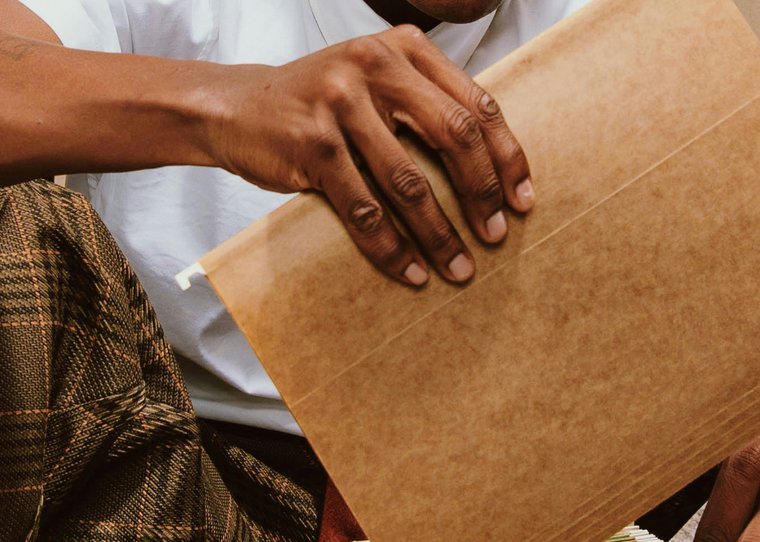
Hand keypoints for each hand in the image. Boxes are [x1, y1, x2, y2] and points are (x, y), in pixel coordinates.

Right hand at [205, 27, 533, 286]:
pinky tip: (411, 272)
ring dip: (439, 234)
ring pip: (409, 182)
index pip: (475, 104)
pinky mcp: (313, 145)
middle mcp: (375, 66)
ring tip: (459, 267)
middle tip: (496, 235)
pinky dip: (392, 249)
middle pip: (453, 136)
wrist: (237, 107)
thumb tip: (488, 167)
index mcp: (403, 50)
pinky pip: (364, 210)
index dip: (505, 156)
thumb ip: (422, 103)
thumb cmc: (317, 104)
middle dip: (481, 194)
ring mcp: (341, 103)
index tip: (522, 199)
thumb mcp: (373, 82)